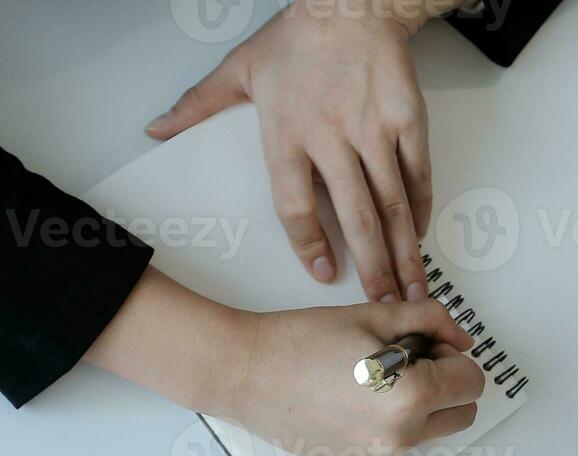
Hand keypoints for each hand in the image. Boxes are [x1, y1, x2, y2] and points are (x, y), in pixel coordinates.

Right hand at [88, 267, 481, 455]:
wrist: (245, 373)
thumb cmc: (300, 341)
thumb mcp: (373, 315)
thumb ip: (430, 321)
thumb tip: (460, 338)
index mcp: (410, 397)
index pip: (472, 381)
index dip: (454, 355)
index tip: (427, 343)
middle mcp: (399, 435)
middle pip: (463, 414)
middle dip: (448, 384)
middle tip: (411, 358)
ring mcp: (380, 454)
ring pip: (434, 431)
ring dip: (425, 404)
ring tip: (379, 376)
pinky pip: (400, 442)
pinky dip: (395, 420)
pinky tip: (358, 394)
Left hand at [148, 3, 453, 301]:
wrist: (352, 4)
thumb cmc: (297, 39)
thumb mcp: (238, 69)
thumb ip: (198, 106)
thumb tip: (157, 129)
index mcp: (288, 134)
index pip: (296, 207)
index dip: (310, 246)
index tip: (323, 273)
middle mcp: (332, 137)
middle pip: (354, 217)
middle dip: (371, 266)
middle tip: (382, 304)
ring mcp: (373, 130)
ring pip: (391, 203)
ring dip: (403, 249)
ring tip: (412, 285)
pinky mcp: (407, 119)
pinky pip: (417, 173)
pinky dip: (421, 207)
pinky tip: (420, 233)